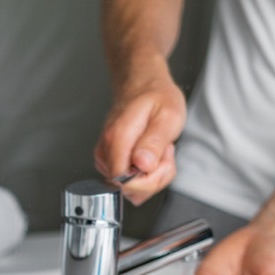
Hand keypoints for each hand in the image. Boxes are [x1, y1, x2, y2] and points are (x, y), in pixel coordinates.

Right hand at [94, 76, 185, 204]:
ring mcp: (106, 159)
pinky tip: (151, 155)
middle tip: (164, 151)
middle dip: (155, 178)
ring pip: (130, 189)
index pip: (125, 183)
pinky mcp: (110, 163)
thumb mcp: (167, 115)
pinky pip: (130, 183)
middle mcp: (106, 151)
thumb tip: (142, 166)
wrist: (142, 85)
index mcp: (117, 139)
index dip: (149, 180)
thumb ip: (154, 142)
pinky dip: (147, 174)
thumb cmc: (156, 98)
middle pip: (128, 189)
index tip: (162, 160)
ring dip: (153, 175)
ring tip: (158, 149)